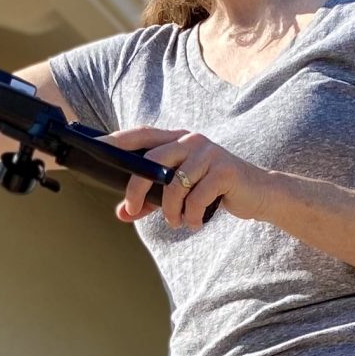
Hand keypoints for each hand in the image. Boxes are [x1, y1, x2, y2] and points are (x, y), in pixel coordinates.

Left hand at [106, 125, 265, 231]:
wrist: (258, 192)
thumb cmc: (213, 190)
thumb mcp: (179, 194)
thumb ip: (150, 201)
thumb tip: (121, 212)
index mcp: (176, 140)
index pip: (141, 134)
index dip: (117, 140)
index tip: (96, 149)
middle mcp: (191, 140)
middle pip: (152, 161)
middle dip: (136, 189)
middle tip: (133, 210)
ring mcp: (209, 153)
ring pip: (174, 184)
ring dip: (170, 211)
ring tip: (175, 221)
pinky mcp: (225, 170)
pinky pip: (196, 198)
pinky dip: (192, 216)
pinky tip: (196, 221)